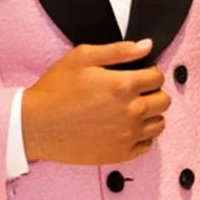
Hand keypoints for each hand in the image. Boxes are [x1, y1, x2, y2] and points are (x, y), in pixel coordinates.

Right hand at [21, 38, 171, 164]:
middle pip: (163, 101)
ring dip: (150, 114)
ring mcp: (127, 135)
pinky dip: (142, 135)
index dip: (149, 72)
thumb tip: (146, 46)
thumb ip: (119, 50)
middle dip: (153, 93)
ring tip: (130, 110)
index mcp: (123, 85)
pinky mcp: (120, 154)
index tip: (138, 75)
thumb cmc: (55, 90)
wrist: (36, 125)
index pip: (158, 77)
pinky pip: (147, 144)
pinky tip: (126, 128)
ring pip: (159, 123)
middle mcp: (131, 111)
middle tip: (135, 92)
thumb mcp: (82, 57)